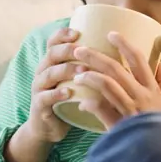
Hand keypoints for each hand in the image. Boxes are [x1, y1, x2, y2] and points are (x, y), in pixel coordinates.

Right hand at [25, 27, 84, 143]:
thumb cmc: (70, 101)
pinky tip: (68, 93)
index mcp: (52, 62)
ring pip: (49, 74)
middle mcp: (43, 71)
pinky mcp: (39, 106)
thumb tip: (121, 54)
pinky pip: (44, 97)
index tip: (78, 33)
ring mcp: (39, 88)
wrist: (50, 128)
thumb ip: (90, 68)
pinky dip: (56, 94)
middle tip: (85, 52)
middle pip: (52, 54)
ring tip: (83, 72)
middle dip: (68, 50)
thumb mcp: (78, 82)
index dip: (63, 35)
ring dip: (66, 70)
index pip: (53, 42)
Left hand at [73, 31, 160, 130]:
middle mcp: (141, 96)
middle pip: (116, 69)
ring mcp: (130, 111)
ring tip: (76, 73)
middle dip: (96, 56)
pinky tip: (81, 102)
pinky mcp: (120, 126)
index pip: (138, 60)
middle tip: (79, 49)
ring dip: (89, 76)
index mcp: (152, 89)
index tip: (111, 34)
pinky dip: (90, 103)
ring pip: (107, 85)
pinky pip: (101, 110)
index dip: (124, 44)